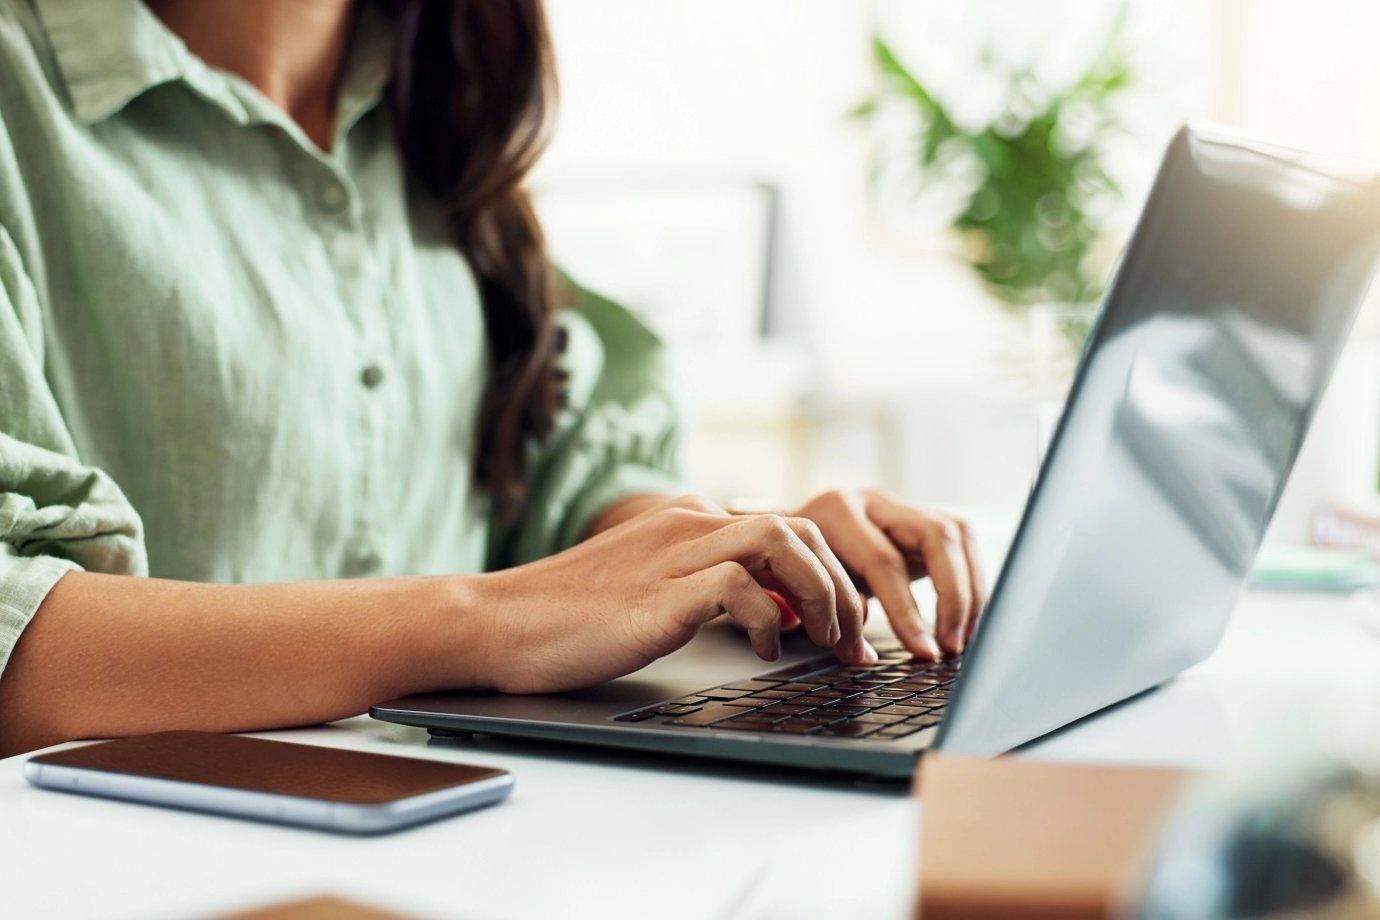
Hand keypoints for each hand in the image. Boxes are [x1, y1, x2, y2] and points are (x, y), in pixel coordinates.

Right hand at [472, 496, 873, 693]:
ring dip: (819, 593)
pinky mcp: (657, 594)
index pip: (785, 528)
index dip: (828, 575)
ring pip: (779, 542)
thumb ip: (708, 588)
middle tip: (852, 641)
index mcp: (688, 521)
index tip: (845, 625)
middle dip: (841, 586)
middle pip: (798, 529)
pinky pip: (736, 587)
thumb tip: (770, 613)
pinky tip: (763, 652)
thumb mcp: (652, 591)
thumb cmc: (568, 618)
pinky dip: (766, 620)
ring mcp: (672, 554)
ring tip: (825, 640)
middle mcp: (687, 525)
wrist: (497, 622)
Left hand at [794, 489, 984, 658]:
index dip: (907, 611)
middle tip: (951, 645)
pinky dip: (970, 581)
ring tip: (963, 636)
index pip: (884, 561)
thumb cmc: (797, 568)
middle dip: (952, 596)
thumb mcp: (804, 586)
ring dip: (969, 589)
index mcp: (837, 512)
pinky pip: (961, 540)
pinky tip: (966, 618)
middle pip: (935, 536)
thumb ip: (835, 608)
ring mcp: (900, 504)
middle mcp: (873, 500)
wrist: (791, 538)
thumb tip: (864, 643)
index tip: (923, 651)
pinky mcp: (920, 517)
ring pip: (956, 533)